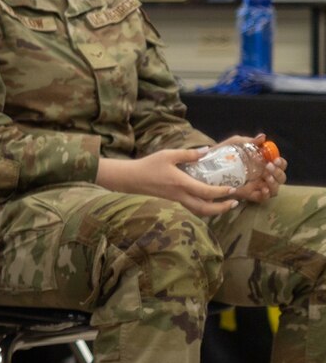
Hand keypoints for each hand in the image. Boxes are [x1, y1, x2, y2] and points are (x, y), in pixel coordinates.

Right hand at [95, 149, 240, 217]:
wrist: (129, 178)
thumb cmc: (148, 166)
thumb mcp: (168, 155)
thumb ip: (188, 154)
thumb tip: (206, 151)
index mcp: (182, 184)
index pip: (206, 192)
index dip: (222, 192)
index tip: (233, 189)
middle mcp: (180, 196)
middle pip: (205, 209)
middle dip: (222, 208)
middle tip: (234, 203)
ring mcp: (176, 200)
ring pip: (198, 211)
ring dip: (213, 211)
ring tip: (223, 205)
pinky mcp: (172, 201)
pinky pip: (191, 208)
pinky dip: (202, 208)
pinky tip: (206, 201)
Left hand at [219, 134, 286, 204]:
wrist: (208, 166)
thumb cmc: (224, 154)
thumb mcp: (235, 144)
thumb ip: (249, 142)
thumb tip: (262, 137)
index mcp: (263, 164)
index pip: (280, 164)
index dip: (281, 163)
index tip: (275, 159)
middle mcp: (264, 176)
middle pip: (281, 177)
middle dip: (278, 172)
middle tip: (268, 166)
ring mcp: (257, 186)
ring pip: (274, 189)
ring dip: (273, 183)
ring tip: (266, 177)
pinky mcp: (249, 194)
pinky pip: (263, 198)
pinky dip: (265, 194)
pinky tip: (262, 189)